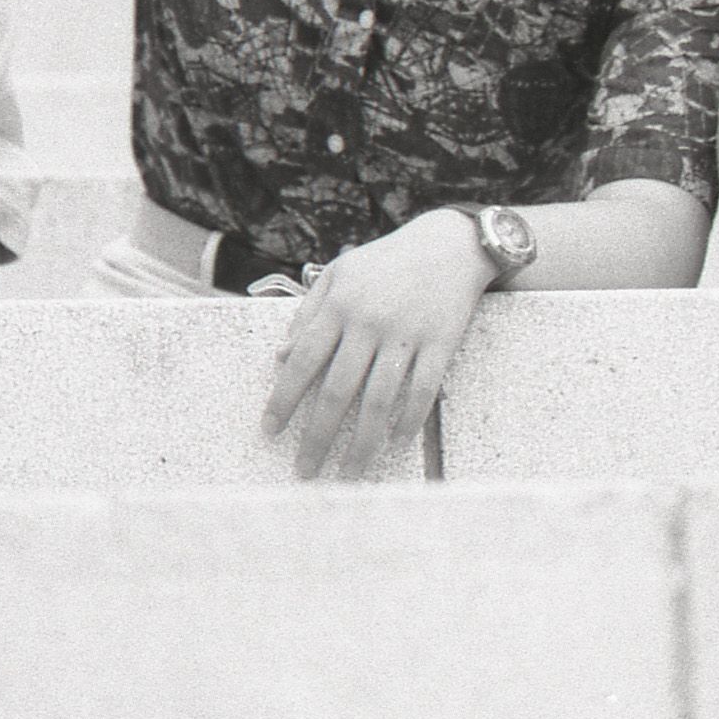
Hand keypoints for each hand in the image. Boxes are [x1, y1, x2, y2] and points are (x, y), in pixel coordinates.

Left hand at [261, 208, 494, 478]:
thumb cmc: (386, 262)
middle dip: (318, 436)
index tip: (270, 431)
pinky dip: (409, 419)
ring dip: (363, 443)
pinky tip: (395, 442)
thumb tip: (280, 356)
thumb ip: (308, 313)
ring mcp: (407, 335)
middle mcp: (370, 322)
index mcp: (340, 305)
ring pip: (379, 400)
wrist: (449, 245)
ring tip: (350, 473)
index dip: (283, 398)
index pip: (303, 360)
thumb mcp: (340, 274)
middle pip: (338, 391)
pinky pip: (423, 390)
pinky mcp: (441, 343)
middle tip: (306, 472)